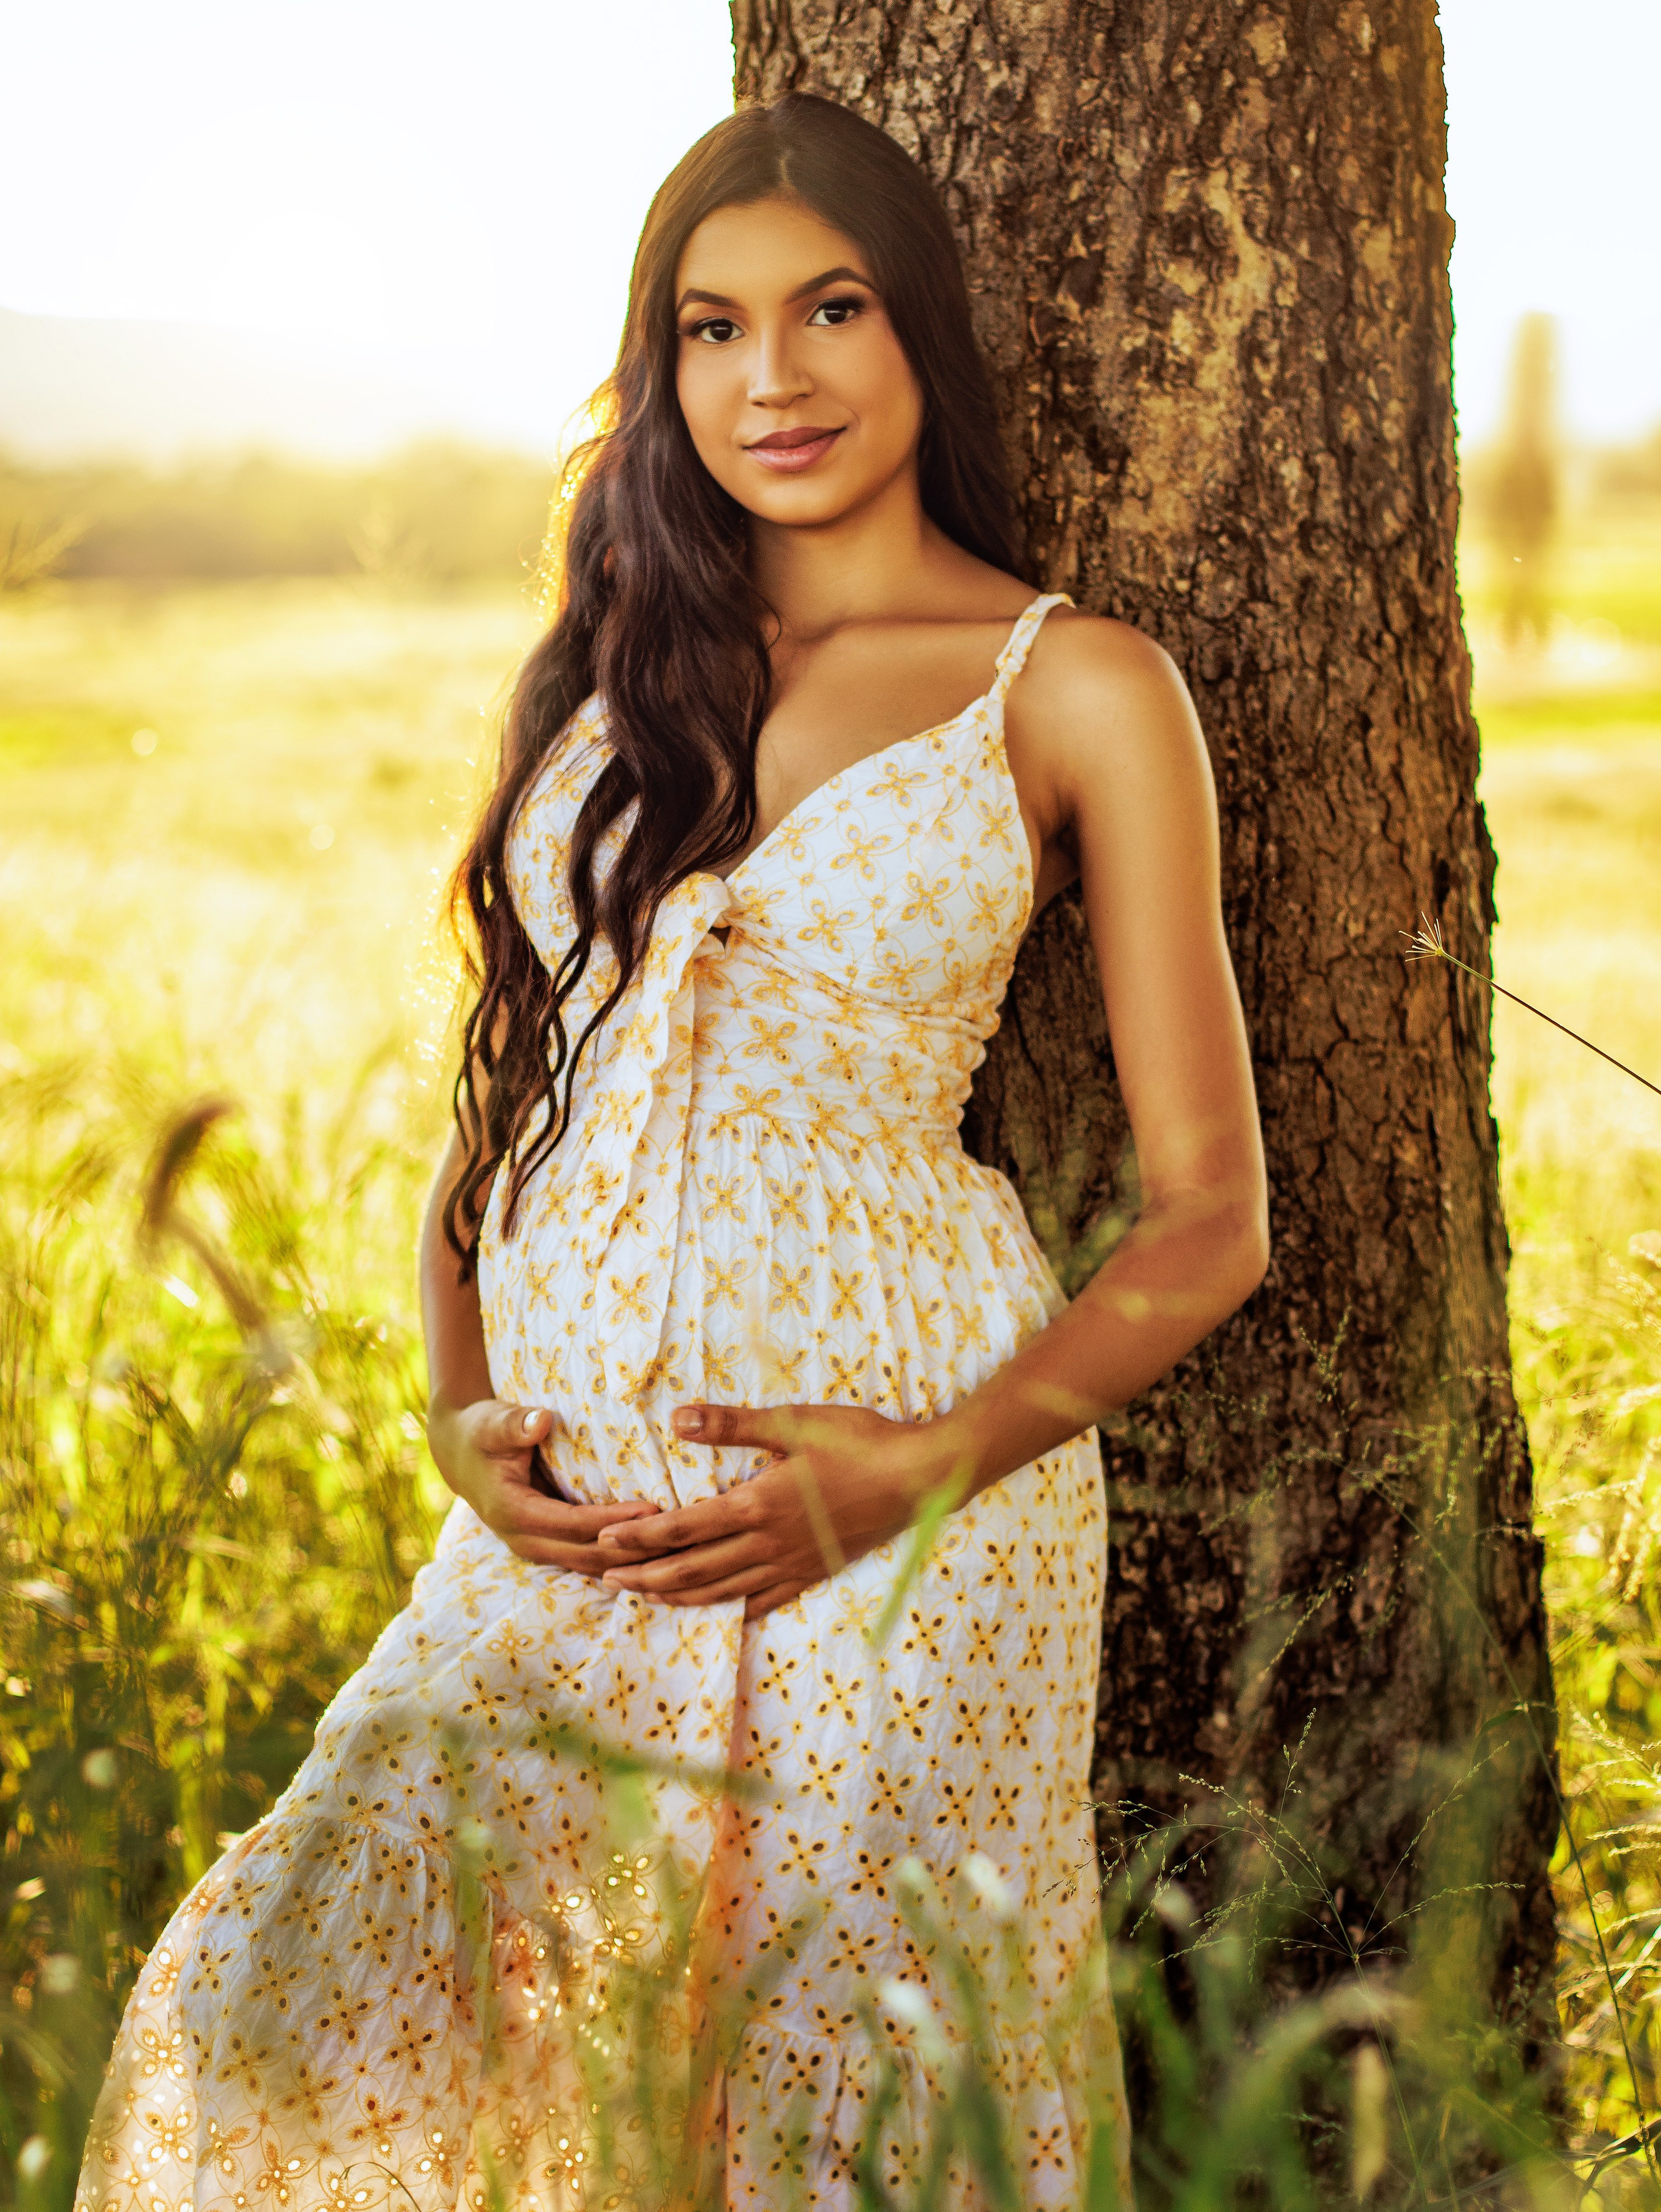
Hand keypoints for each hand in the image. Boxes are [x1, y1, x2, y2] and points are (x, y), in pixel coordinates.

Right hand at [427, 1395, 659, 1572]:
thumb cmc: (482, 1432)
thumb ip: (514, 1423)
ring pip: (591, 1566)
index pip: (572, 1525)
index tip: (653, 1511)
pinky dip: (621, 1560)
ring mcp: (537, 1548)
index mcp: (513, 1512)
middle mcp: (525, 1539)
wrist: (462, 1453)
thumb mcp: (492, 1422)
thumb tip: (540, 1420)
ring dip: (633, 1563)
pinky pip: (589, 1560)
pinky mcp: (549, 1547)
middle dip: (634, 1551)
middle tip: (680, 1537)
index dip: (613, 1521)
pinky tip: (657, 1556)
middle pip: (588, 1556)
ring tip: (679, 1551)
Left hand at [596, 1402, 938, 1619]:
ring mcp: (792, 1564)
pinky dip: (733, 1609)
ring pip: (723, 1591)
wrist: (921, 1479)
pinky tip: (719, 1614)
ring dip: (678, 1595)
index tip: (603, 1540)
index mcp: (758, 1504)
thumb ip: (732, 1425)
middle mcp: (769, 1543)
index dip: (640, 1536)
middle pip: (694, 1568)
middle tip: (604, 1581)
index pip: (684, 1526)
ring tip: (645, 1598)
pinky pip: (764, 1602)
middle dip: (645, 1575)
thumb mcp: (794, 1422)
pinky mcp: (815, 1573)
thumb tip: (677, 1418)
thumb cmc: (860, 1442)